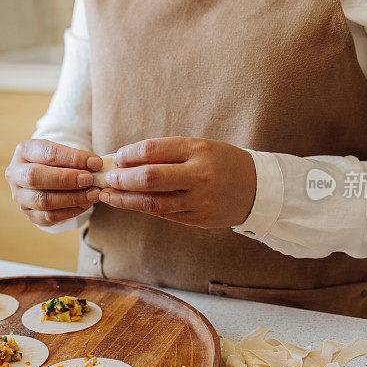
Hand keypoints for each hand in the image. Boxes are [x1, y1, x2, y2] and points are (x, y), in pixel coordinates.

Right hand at [5, 139, 101, 226]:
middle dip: (66, 179)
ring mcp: (19, 196)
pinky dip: (70, 212)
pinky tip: (86, 205)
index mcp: (24, 151)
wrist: (48, 177)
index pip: (47, 153)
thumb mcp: (64, 153)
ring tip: (93, 194)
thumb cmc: (59, 162)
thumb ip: (77, 158)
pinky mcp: (28, 214)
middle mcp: (15, 173)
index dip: (73, 158)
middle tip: (90, 180)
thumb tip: (96, 165)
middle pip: (35, 177)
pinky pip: (48, 217)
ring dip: (72, 198)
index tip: (95, 163)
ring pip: (42, 200)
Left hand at [98, 137, 256, 228]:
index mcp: (198, 150)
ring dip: (126, 200)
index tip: (117, 157)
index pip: (153, 150)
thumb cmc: (222, 162)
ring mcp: (199, 200)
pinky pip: (165, 214)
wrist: (258, 189)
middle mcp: (199, 175)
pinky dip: (144, 209)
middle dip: (122, 179)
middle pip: (150, 178)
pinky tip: (131, 204)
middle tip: (108, 179)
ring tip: (109, 196)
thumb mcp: (201, 147)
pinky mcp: (198, 219)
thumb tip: (127, 160)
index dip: (129, 155)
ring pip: (153, 202)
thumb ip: (168, 153)